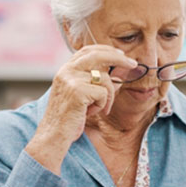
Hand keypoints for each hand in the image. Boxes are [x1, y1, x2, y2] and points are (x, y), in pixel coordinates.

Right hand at [25, 45, 136, 173]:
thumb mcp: (79, 96)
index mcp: (65, 70)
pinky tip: (90, 114)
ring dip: (108, 96)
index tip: (120, 54)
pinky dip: (102, 105)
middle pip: (98, 55)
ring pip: (105, 79)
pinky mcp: (78, 91)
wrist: (53, 136)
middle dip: (118, 58)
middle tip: (132, 64)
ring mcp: (71, 80)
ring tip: (100, 109)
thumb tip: (116, 73)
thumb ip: (92, 82)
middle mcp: (66, 71)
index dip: (106, 50)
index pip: (87, 51)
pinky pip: (103, 93)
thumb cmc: (67, 119)